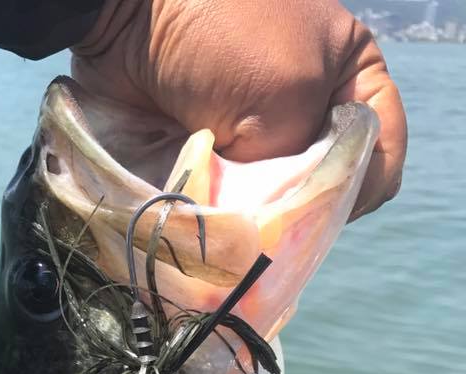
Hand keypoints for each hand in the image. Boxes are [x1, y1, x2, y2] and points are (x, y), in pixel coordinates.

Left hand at [72, 0, 406, 219]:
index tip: (331, 205)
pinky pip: (237, 202)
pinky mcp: (218, 156)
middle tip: (279, 214)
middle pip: (329, 183)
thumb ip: (308, 159)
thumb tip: (289, 214)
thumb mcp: (291, 92)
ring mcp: (261, 133)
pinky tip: (215, 208)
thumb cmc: (221, 37)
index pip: (382, 147)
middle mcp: (309, 106)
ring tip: (241, 208)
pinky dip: (230, 213)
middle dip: (307, 205)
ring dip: (264, 214)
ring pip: (280, 200)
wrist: (129, 22)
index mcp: (349, 73)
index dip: (366, 185)